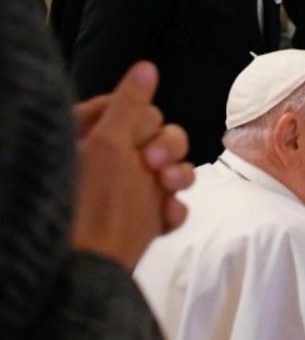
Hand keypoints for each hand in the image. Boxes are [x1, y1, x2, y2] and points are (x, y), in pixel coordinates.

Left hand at [72, 62, 193, 269]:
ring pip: (173, 167)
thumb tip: (147, 67)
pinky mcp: (145, 219)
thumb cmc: (93, 207)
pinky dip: (174, 210)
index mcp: (92, 138)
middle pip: (160, 135)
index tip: (135, 139)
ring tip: (167, 192)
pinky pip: (174, 204)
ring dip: (178, 177)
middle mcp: (110, 161)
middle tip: (154, 166)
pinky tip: (165, 218)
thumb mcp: (110, 145)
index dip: (141, 122)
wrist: (91, 272)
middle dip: (166, 149)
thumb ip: (130, 104)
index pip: (132, 108)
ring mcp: (130, 191)